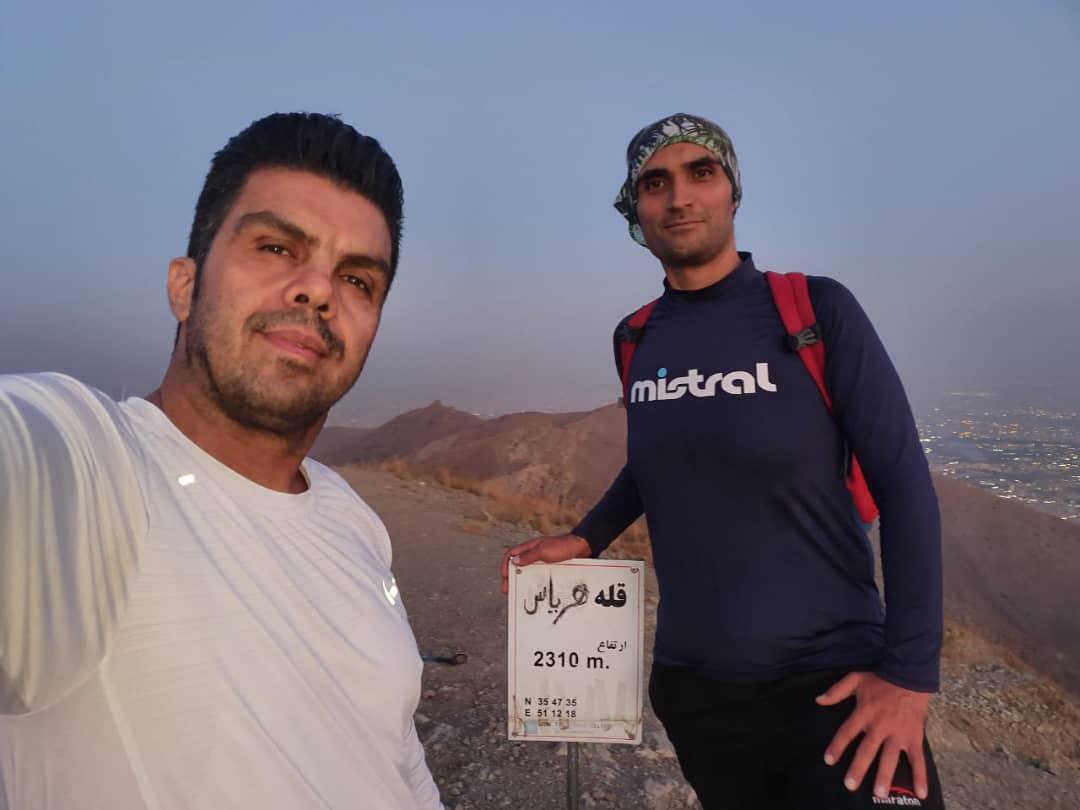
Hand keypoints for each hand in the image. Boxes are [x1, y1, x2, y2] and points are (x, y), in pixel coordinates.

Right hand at [500, 533, 589, 593]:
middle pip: (517, 564)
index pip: (511, 554)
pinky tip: (534, 589)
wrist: (581, 548)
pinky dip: (533, 581)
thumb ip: (529, 556)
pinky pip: (538, 574)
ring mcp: (542, 560)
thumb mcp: (544, 551)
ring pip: (527, 570)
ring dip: (521, 580)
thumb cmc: (563, 546)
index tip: (504, 576)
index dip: (505, 564)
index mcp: (530, 547)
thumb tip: (514, 562)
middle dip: (511, 576)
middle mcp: (534, 553)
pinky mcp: (550, 566)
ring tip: (519, 591)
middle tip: (507, 589)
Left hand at [817, 671, 930, 799]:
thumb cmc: (881, 675)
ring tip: (879, 793)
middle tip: (850, 785)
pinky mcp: (914, 736)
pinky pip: (917, 759)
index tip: (829, 760)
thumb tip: (818, 700)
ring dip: (885, 776)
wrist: (909, 671)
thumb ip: (836, 691)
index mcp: (864, 712)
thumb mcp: (855, 678)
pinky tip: (921, 792)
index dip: (837, 747)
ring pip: (890, 758)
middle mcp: (879, 726)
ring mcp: (898, 733)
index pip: (846, 733)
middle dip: (858, 768)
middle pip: (866, 750)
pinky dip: (920, 776)